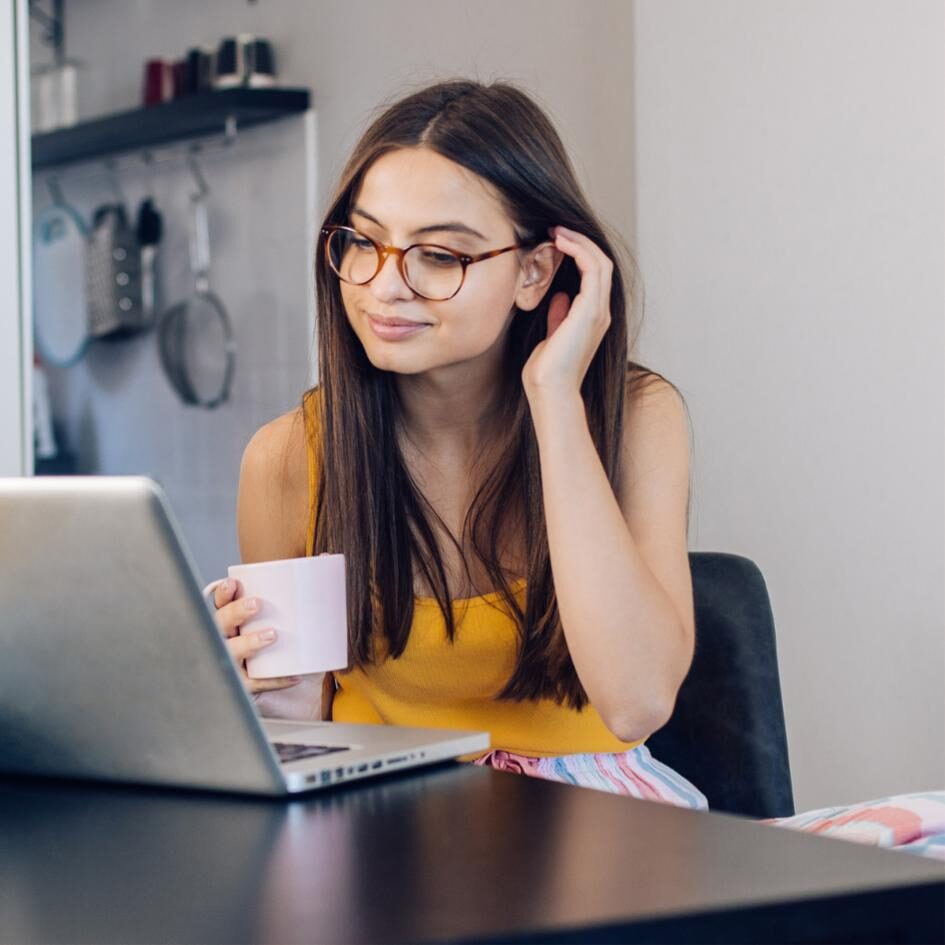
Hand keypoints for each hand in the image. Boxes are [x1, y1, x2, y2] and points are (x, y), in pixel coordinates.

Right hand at [210, 578, 304, 693]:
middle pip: (218, 624)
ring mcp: (232, 664)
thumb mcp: (286, 612)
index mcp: (231, 618)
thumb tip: (327, 556)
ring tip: (272, 635)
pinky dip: (276, 680)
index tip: (234, 584)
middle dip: (234, 613)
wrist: (288, 680)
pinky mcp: (244, 686)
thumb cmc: (283, 636)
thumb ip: (303, 586)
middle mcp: (225, 639)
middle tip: (256, 604)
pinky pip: (256, 684)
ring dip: (249, 643)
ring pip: (230, 653)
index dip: (223, 593)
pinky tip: (295, 675)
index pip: (219, 602)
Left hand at [521, 225, 612, 400]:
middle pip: (600, 264)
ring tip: (558, 230)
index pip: (594, 276)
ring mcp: (598, 311)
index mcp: (592, 319)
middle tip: (556, 228)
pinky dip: (579, 251)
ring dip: (579, 242)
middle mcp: (600, 313)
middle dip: (580, 242)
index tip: (556, 241)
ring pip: (599, 262)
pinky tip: (561, 242)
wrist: (550, 390)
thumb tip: (559, 298)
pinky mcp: (590, 311)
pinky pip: (592, 269)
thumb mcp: (551, 338)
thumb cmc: (546, 372)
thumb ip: (558, 317)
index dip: (579, 254)